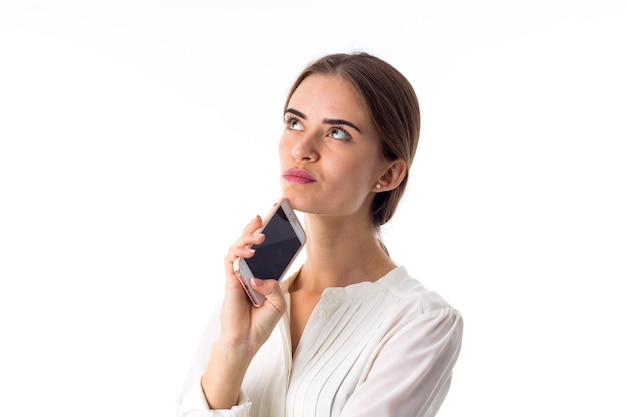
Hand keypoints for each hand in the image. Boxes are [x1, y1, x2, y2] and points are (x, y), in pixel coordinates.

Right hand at [221, 215, 287, 353]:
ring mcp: (239, 275)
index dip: (269, 234)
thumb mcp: (279, 304)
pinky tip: (249, 251)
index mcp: (264, 274)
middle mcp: (251, 271)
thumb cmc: (261, 323)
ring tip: (259, 235)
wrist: (246, 340)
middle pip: (250, 244)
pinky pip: (231, 261)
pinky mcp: (230, 281)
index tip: (276, 218)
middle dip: (254, 228)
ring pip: (238, 248)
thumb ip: (274, 287)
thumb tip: (260, 277)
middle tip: (263, 218)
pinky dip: (238, 253)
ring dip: (247, 238)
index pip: (266, 250)